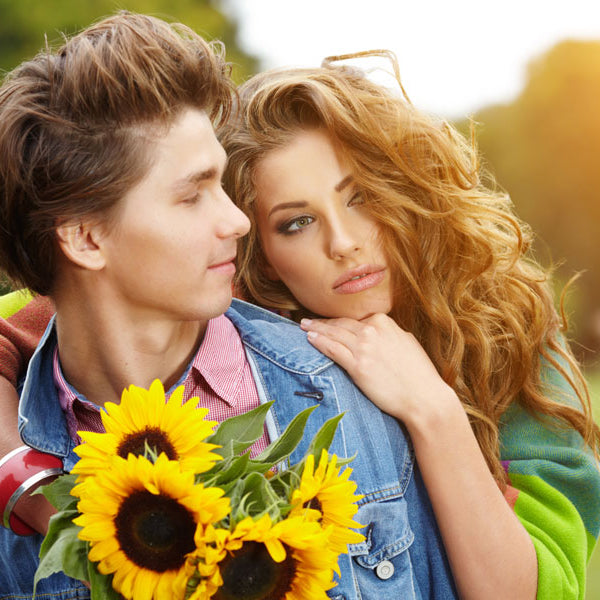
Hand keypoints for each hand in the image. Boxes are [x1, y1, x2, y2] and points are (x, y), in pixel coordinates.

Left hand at [300, 313, 457, 423]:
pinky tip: (310, 339)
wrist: (424, 398)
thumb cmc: (419, 374)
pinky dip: (319, 342)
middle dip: (322, 322)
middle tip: (307, 321)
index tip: (328, 323)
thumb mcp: (407, 343)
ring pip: (333, 334)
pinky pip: (332, 349)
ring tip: (304, 327)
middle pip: (341, 324)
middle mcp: (372, 330)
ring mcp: (364, 347)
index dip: (339, 321)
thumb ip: (390, 334)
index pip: (355, 319)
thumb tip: (381, 331)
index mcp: (384, 322)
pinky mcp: (358, 365)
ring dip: (315, 329)